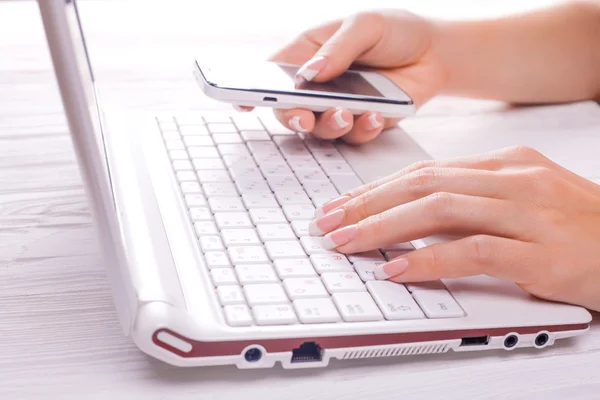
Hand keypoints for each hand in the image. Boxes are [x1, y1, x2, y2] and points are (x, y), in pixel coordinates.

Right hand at [245, 11, 444, 143]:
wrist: (434, 53)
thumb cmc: (394, 31)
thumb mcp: (365, 25)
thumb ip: (338, 48)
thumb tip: (310, 73)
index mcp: (309, 55)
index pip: (272, 73)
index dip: (253, 89)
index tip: (244, 102)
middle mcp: (318, 86)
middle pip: (290, 109)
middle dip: (293, 117)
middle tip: (303, 117)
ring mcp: (338, 107)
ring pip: (320, 129)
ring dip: (329, 126)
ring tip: (346, 114)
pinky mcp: (362, 124)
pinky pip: (353, 136)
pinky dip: (361, 130)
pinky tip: (373, 117)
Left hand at [308, 146, 599, 311]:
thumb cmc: (578, 229)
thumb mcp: (522, 202)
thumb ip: (472, 206)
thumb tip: (411, 219)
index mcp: (506, 165)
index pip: (424, 171)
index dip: (376, 189)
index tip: (341, 205)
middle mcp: (514, 180)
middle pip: (423, 185)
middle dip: (367, 204)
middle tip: (329, 223)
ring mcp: (529, 212)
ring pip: (440, 210)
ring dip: (384, 227)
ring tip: (347, 243)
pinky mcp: (541, 251)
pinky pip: (474, 250)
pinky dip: (429, 258)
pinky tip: (397, 268)